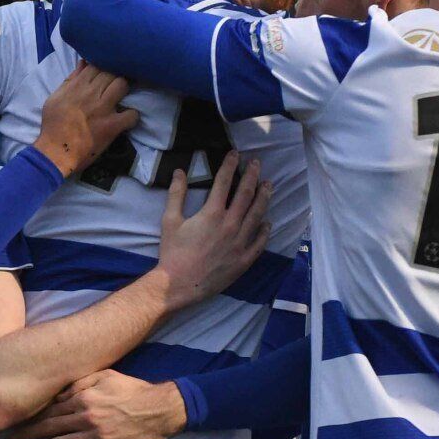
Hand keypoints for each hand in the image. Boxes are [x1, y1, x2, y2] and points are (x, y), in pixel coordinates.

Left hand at [9, 370, 187, 438]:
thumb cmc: (132, 390)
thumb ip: (80, 383)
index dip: (32, 417)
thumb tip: (58, 395)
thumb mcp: (105, 376)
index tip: (17, 421)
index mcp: (83, 398)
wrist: (160, 410)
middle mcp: (85, 418)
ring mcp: (94, 436)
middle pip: (50, 428)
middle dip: (28, 434)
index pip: (51, 410)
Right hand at [34, 63, 138, 176]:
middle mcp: (91, 93)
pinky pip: (131, 114)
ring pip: (122, 85)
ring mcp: (103, 109)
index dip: (102, 69)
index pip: (96, 65)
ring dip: (123, 91)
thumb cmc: (53, 125)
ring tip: (121, 99)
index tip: (103, 77)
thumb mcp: (54, 98)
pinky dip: (131, 116)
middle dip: (113, 78)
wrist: (56, 153)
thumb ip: (69, 80)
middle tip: (113, 88)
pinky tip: (126, 119)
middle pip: (111, 73)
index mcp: (77, 86)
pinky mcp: (112, 125)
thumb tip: (83, 63)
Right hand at [154, 151, 270, 309]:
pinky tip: (267, 222)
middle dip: (252, 175)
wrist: (178, 285)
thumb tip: (179, 171)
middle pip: (246, 194)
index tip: (235, 154)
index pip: (224, 182)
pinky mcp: (244, 259)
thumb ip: (176, 194)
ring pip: (257, 214)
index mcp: (212, 213)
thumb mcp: (170, 220)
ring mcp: (240, 242)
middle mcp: (230, 224)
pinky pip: (260, 242)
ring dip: (264, 197)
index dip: (230, 165)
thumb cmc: (173, 253)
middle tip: (257, 163)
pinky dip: (265, 230)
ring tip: (269, 185)